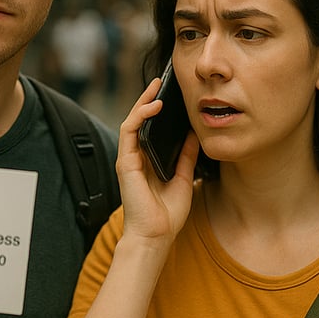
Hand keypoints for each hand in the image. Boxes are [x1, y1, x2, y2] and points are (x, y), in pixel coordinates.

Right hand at [117, 78, 198, 244]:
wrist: (155, 236)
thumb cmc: (167, 214)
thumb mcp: (183, 178)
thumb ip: (185, 156)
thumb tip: (193, 134)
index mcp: (148, 160)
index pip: (151, 128)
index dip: (158, 109)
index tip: (172, 93)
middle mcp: (136, 156)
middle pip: (140, 120)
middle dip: (150, 98)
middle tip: (163, 81)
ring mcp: (129, 158)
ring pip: (133, 120)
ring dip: (144, 101)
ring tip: (157, 86)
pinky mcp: (125, 161)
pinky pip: (129, 131)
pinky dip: (140, 115)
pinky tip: (154, 106)